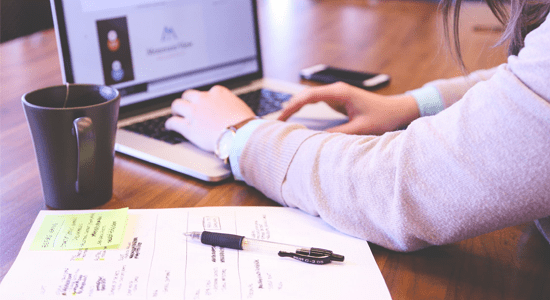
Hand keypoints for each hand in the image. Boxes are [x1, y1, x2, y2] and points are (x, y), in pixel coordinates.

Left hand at [165, 85, 254, 151]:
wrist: (242, 135)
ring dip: (176, 110)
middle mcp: (204, 99)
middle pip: (188, 95)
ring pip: (177, 105)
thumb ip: (231, 106)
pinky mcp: (188, 127)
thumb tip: (232, 111)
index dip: (204, 100)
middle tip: (187, 107)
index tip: (204, 105)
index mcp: (218, 92)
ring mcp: (194, 112)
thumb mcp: (241, 108)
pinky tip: (170, 127)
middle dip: (187, 101)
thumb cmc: (246, 124)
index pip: (206, 92)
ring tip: (176, 114)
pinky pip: (173, 122)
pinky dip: (170, 124)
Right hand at [278, 82, 419, 134]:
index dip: (292, 107)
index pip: (309, 97)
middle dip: (289, 107)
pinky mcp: (338, 100)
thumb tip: (316, 140)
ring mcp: (336, 94)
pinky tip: (295, 118)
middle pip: (305, 96)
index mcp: (340, 93)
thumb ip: (338, 134)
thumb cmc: (383, 117)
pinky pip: (316, 102)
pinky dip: (304, 109)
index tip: (281, 118)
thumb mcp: (360, 129)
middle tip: (275, 122)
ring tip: (281, 121)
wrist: (397, 110)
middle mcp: (336, 90)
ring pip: (309, 98)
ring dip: (295, 107)